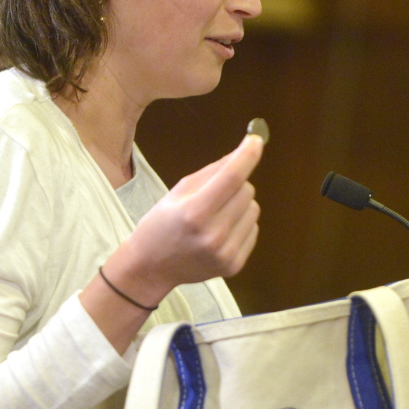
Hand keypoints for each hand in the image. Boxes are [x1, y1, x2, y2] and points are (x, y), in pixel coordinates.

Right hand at [106, 133, 263, 306]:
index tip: (256, 139)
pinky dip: (240, 224)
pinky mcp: (235, 265)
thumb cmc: (160, 225)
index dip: (247, 155)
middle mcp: (214, 235)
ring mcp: (226, 253)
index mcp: (195, 213)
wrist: (151, 268)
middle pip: (246, 191)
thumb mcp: (177, 193)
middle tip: (215, 193)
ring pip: (253, 209)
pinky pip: (253, 229)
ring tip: (216, 215)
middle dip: (236, 184)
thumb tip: (240, 154)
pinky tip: (219, 233)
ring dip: (239, 205)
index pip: (232, 177)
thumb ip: (211, 173)